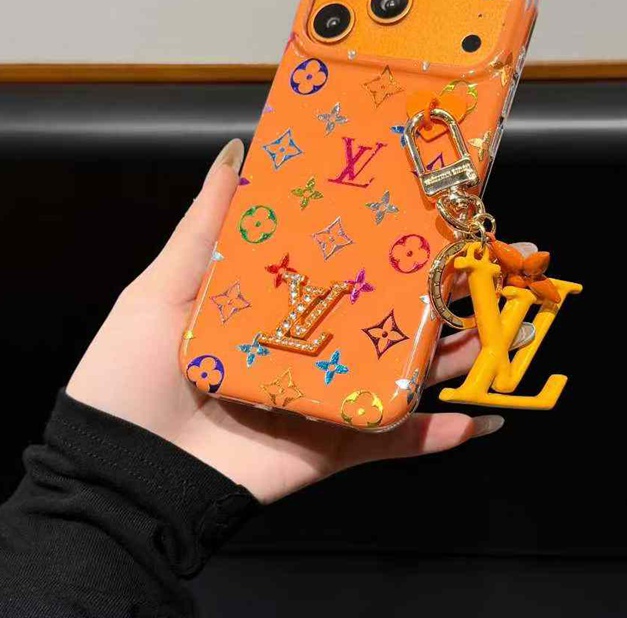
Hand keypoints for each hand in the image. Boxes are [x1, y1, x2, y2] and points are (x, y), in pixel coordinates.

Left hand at [67, 139, 501, 503]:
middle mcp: (317, 343)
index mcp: (283, 301)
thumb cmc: (133, 375)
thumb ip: (207, 225)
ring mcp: (333, 395)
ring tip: (502, 326)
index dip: (394, 239)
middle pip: (393, 314)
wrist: (124, 473)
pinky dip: (442, 434)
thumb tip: (236, 152)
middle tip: (494, 262)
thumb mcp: (166, 288)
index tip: (436, 208)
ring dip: (461, 352)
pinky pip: (398, 441)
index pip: (352, 263)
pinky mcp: (337, 444)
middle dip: (448, 290)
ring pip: (409, 371)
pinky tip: (484, 420)